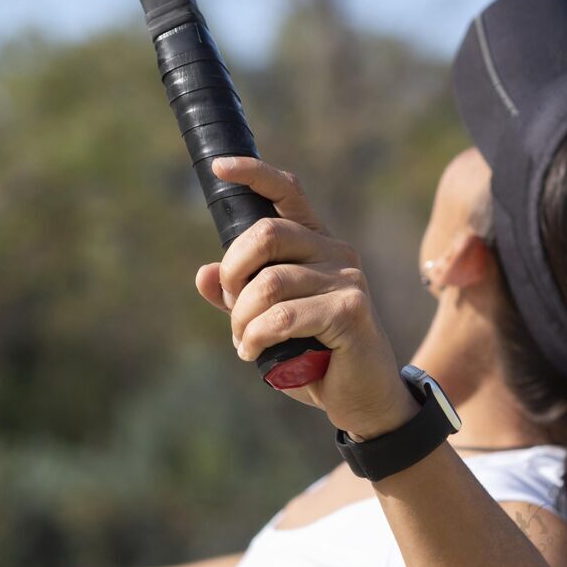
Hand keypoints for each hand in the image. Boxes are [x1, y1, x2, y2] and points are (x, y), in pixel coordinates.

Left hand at [195, 156, 416, 441]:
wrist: (363, 398)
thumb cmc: (316, 356)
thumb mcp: (268, 323)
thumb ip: (239, 297)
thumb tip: (204, 275)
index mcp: (315, 243)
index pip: (287, 192)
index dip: (253, 173)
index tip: (219, 168)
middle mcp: (334, 251)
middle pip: (266, 234)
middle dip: (234, 272)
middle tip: (233, 308)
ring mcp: (346, 278)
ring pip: (268, 283)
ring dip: (242, 319)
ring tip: (244, 343)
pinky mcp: (351, 309)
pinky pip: (282, 316)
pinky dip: (256, 338)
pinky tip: (254, 354)